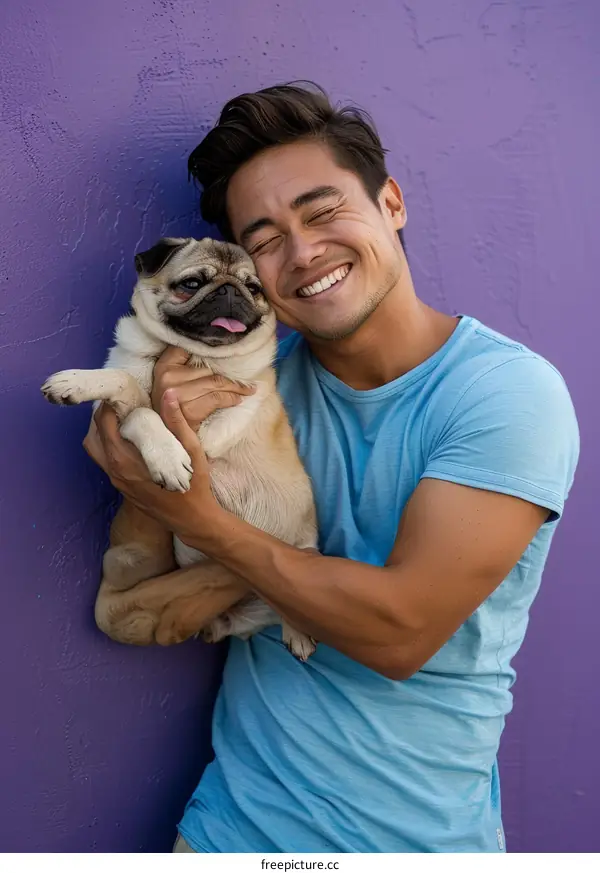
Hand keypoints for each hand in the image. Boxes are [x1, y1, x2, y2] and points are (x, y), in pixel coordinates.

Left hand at [83, 390, 221, 544]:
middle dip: (103, 416)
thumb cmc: (194, 485)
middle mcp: (115, 470)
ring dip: (104, 433)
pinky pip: (106, 462)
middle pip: (93, 436)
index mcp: (125, 458)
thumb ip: (176, 421)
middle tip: (122, 404)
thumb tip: (169, 393)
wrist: (192, 520)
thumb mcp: (191, 449)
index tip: (124, 393)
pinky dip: (110, 446)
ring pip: (96, 450)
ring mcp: (117, 481)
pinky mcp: (122, 488)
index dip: (111, 404)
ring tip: (124, 420)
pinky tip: (131, 440)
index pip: (105, 423)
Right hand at [152, 346, 255, 430]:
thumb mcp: (172, 383)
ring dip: (235, 387)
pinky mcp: (189, 409)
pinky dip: (231, 398)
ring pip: (215, 382)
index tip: (228, 352)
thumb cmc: (174, 408)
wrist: (171, 439)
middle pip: (208, 367)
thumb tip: (215, 352)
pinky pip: (217, 398)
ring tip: (247, 390)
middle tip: (245, 376)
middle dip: (228, 373)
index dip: (210, 350)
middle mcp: (167, 377)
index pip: (189, 348)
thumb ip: (185, 365)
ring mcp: (177, 394)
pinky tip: (237, 399)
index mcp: (163, 366)